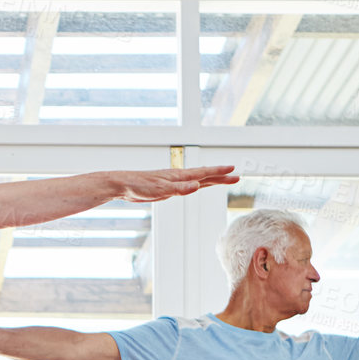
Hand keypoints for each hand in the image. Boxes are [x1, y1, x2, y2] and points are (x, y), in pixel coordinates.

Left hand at [109, 165, 237, 202]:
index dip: (219, 172)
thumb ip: (179, 188)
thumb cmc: (139, 186)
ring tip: (223, 179)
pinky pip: (187, 185)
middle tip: (236, 176)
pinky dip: (196, 184)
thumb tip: (197, 186)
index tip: (233, 170)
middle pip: (204, 175)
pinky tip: (196, 186)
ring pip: (196, 179)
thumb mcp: (161, 190)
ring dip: (210, 179)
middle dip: (220, 176)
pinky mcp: (166, 187)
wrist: (122, 184)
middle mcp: (178, 176)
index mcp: (179, 176)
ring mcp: (173, 181)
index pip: (204, 173)